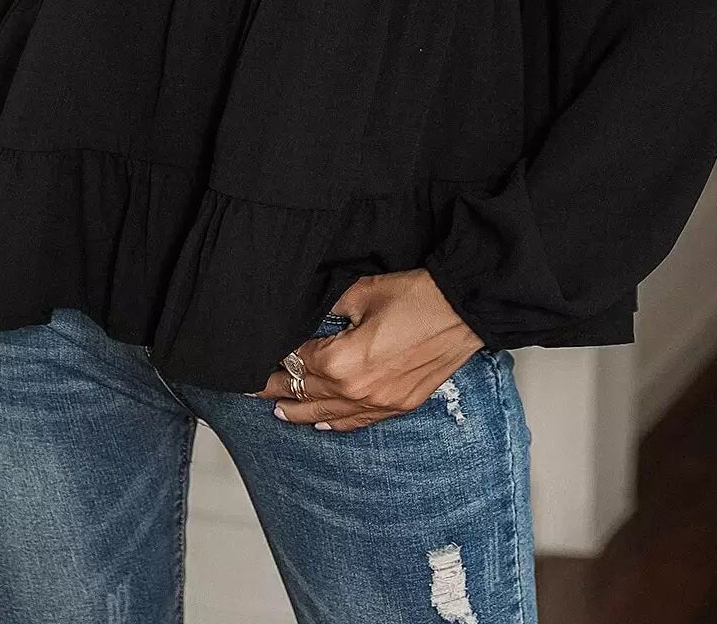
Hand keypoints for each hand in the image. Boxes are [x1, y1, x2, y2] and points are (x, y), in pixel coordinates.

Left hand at [246, 269, 485, 432]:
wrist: (463, 310)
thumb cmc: (415, 296)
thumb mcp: (361, 292)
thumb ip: (328, 308)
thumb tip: (307, 314)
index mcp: (341, 362)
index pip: (297, 363)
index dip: (276, 358)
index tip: (257, 358)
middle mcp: (356, 391)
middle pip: (306, 394)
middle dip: (278, 389)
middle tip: (253, 388)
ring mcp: (379, 404)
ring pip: (329, 416)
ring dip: (301, 413)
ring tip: (278, 411)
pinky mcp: (399, 406)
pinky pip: (359, 423)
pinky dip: (336, 424)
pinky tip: (322, 425)